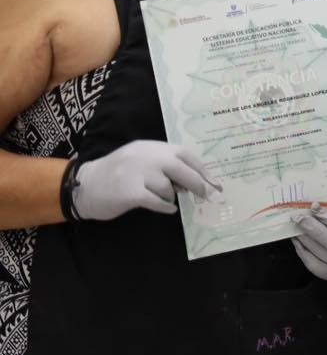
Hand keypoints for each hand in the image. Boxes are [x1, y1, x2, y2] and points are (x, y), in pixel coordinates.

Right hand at [72, 140, 221, 220]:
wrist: (83, 186)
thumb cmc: (117, 175)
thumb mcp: (141, 160)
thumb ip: (164, 165)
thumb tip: (194, 180)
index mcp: (150, 147)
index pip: (184, 154)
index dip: (201, 168)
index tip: (214, 181)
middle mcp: (145, 156)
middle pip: (182, 169)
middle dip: (198, 184)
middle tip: (208, 196)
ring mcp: (137, 173)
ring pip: (169, 187)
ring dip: (171, 196)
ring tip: (163, 198)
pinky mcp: (130, 192)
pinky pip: (158, 201)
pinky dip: (165, 206)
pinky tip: (166, 208)